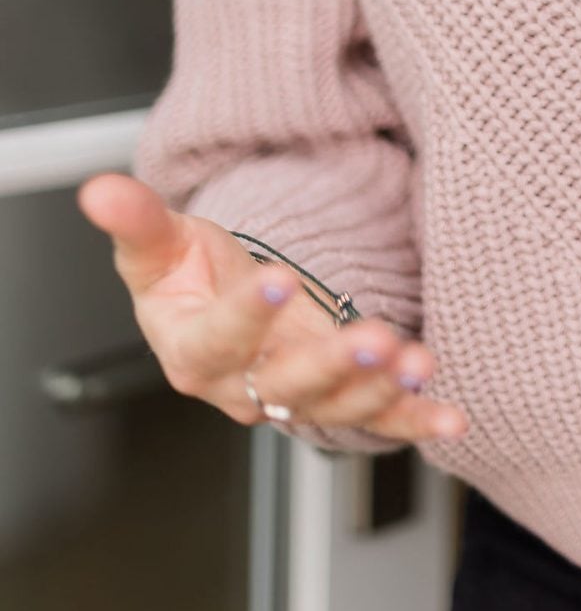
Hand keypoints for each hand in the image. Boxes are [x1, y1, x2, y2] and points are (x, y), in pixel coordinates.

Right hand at [76, 173, 467, 443]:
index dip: (247, 314)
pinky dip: (416, 419)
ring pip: (337, 407)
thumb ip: (137, 221)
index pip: (219, 339)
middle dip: (332, 365)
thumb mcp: (160, 244)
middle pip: (287, 386)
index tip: (278, 280)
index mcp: (194, 351)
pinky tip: (452, 415)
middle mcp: (246, 387)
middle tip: (373, 338)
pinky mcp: (340, 398)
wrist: (224, 304)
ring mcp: (296, 398)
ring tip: (417, 362)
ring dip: (382, 391)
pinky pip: (380, 420)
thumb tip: (98, 190)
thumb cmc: (190, 277)